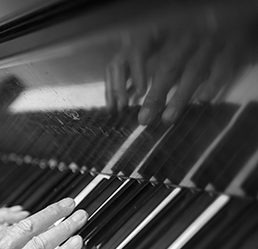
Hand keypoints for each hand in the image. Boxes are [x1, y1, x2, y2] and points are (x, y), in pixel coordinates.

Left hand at [106, 27, 249, 124]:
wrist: (235, 17)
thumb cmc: (195, 41)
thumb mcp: (169, 46)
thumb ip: (147, 68)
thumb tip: (125, 97)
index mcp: (167, 34)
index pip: (140, 52)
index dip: (133, 74)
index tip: (124, 102)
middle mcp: (188, 35)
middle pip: (168, 65)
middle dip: (155, 94)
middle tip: (144, 119)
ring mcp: (211, 40)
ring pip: (193, 69)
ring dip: (180, 96)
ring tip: (168, 118)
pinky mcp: (235, 45)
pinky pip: (222, 66)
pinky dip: (213, 83)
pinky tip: (203, 100)